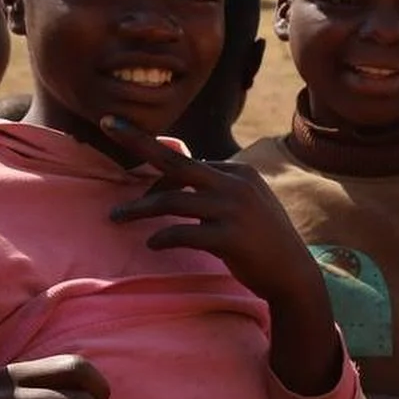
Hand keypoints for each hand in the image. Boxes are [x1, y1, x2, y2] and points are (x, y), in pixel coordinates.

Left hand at [102, 115, 317, 305]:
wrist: (292, 273)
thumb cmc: (264, 240)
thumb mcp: (247, 203)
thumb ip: (220, 188)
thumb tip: (182, 182)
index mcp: (239, 172)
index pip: (188, 165)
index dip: (157, 176)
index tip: (133, 174)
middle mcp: (236, 184)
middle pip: (176, 161)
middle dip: (138, 141)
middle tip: (106, 125)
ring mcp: (233, 209)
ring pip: (172, 201)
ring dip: (139, 208)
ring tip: (117, 217)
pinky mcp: (229, 237)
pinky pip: (183, 232)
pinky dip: (162, 237)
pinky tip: (152, 244)